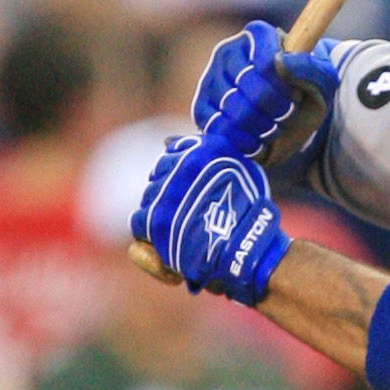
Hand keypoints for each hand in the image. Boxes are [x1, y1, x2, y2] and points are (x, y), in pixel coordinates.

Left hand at [134, 135, 290, 303]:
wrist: (250, 249)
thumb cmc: (247, 213)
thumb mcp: (238, 169)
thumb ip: (203, 153)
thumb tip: (165, 140)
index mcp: (203, 149)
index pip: (173, 155)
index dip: (181, 176)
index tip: (194, 193)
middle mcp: (182, 165)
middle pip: (159, 175)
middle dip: (170, 193)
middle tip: (190, 213)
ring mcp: (167, 192)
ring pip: (149, 197)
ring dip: (161, 211)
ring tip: (183, 227)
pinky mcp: (156, 219)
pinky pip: (139, 221)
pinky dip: (149, 232)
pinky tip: (170, 238)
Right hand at [191, 22, 338, 160]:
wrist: (288, 120)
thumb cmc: (304, 94)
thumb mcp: (322, 81)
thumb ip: (311, 67)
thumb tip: (281, 62)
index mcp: (258, 36)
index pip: (268, 64)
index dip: (285, 89)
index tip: (294, 97)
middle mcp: (228, 52)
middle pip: (252, 89)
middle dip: (276, 111)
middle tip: (285, 115)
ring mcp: (211, 79)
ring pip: (235, 111)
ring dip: (262, 127)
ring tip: (272, 127)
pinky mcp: (202, 107)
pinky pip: (218, 128)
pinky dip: (243, 141)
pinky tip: (256, 139)